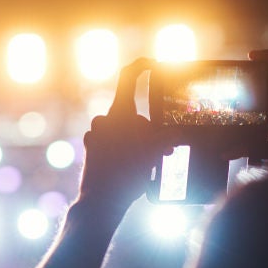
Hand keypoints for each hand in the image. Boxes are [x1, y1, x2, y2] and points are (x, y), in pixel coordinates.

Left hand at [78, 58, 165, 208]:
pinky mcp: (90, 147)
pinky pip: (111, 141)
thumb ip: (166, 138)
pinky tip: (131, 165)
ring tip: (149, 162)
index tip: (151, 63)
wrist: (100, 203)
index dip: (141, 66)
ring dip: (138, 140)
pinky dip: (123, 148)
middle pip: (132, 113)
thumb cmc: (128, 176)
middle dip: (149, 128)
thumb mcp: (154, 154)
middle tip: (163, 148)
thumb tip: (177, 133)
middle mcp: (103, 120)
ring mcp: (94, 134)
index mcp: (119, 114)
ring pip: (123, 129)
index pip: (129, 78)